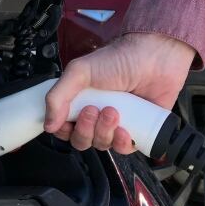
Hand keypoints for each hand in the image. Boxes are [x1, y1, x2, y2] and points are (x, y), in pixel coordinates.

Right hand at [44, 33, 195, 153]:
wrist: (155, 57)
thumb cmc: (119, 59)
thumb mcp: (79, 72)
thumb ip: (58, 96)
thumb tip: (48, 124)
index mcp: (79, 100)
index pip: (63, 126)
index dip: (63, 129)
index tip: (68, 120)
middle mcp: (96, 113)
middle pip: (81, 140)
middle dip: (85, 130)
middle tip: (93, 110)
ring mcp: (116, 122)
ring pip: (101, 144)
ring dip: (104, 132)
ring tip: (113, 111)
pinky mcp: (136, 129)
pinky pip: (124, 148)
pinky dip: (121, 143)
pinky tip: (124, 128)